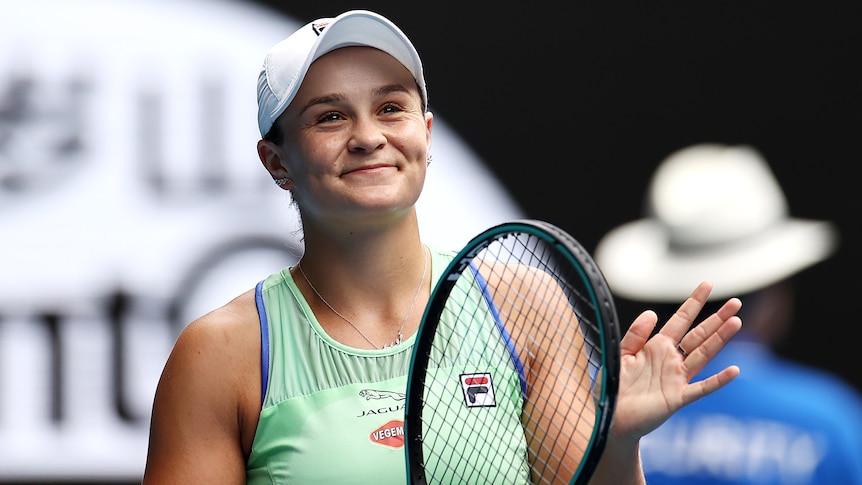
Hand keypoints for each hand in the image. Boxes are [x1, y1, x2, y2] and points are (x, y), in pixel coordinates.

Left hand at [612, 280, 742, 442]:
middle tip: (736, 302)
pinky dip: (718, 380)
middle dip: (716, 318)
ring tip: (736, 322)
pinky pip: (701, 388)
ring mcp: (677, 379)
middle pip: (699, 335)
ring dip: (719, 339)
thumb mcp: (621, 354)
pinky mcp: (677, 398)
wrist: (610, 417)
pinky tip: (734, 370)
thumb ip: (636, 334)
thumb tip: (652, 313)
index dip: (693, 303)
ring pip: (703, 355)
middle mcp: (671, 360)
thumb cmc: (615, 387)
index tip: (707, 284)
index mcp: (657, 347)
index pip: (680, 320)